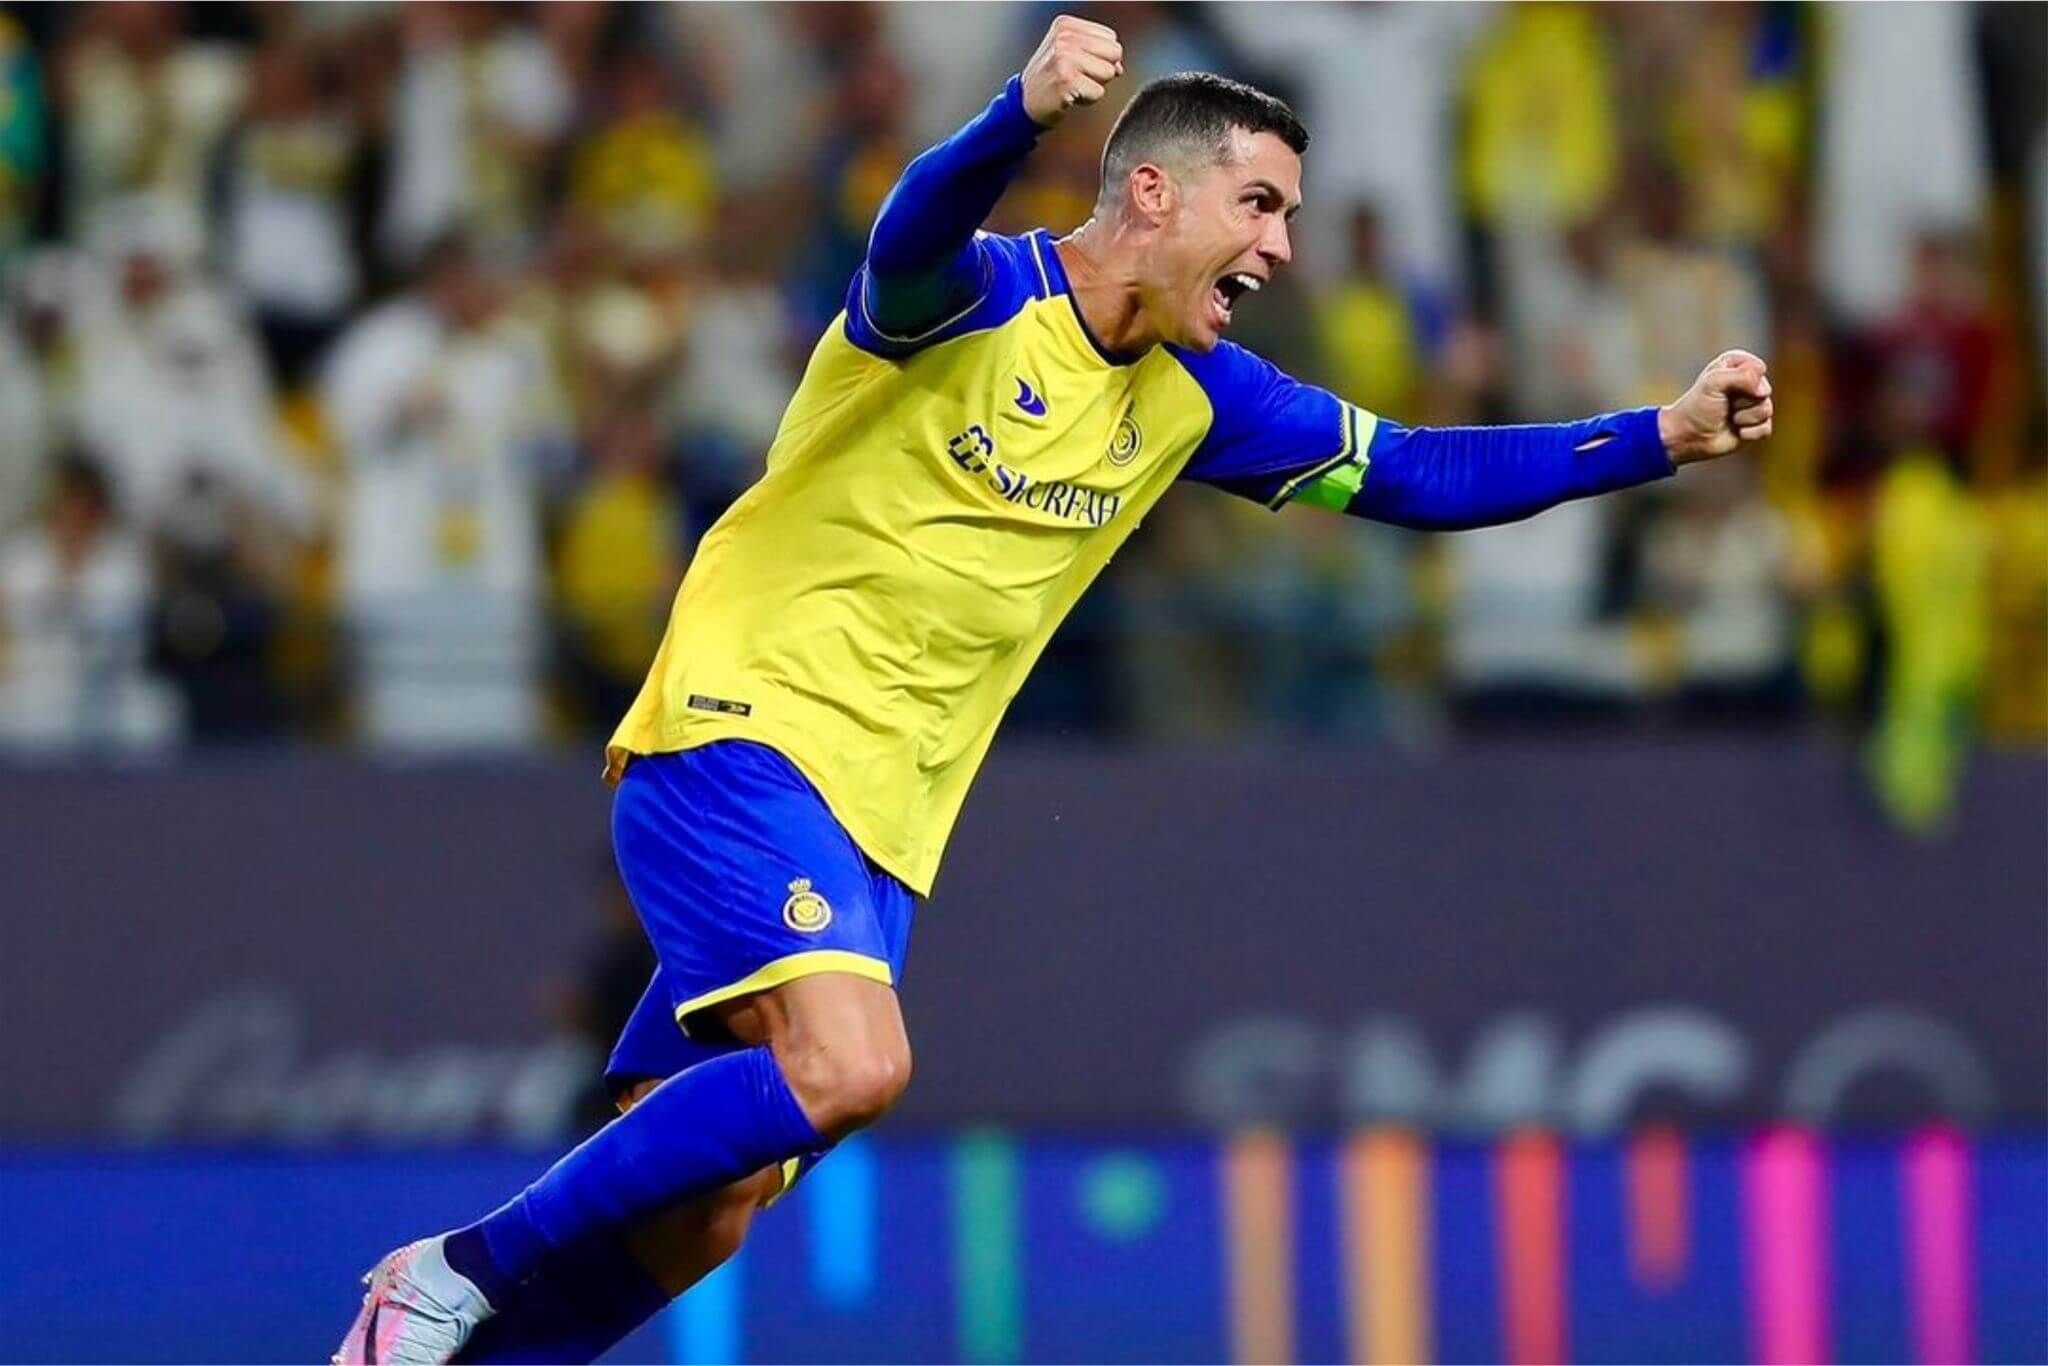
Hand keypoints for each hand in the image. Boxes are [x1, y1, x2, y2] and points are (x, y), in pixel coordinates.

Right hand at [1020, 15, 1123, 126]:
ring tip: (1074, 85)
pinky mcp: (1067, 80)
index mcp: (1066, 25)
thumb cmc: (1050, 77)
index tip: (1079, 64)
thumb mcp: (1068, 52)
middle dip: (1102, 70)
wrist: (1025, 102)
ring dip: (1095, 85)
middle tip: (1078, 76)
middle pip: (1114, 52)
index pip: (1110, 37)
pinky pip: (1099, 92)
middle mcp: (1064, 37)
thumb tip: (1119, 67)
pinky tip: (1070, 96)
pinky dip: (1088, 99)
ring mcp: (1064, 57)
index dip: (1101, 56)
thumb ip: (1097, 51)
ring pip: (1109, 72)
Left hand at [1658, 350, 1773, 464]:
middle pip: (1765, 390)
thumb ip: (1742, 376)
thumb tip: (1764, 390)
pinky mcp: (1756, 425)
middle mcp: (1748, 383)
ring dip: (1744, 417)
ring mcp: (1753, 405)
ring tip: (1729, 418)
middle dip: (1743, 401)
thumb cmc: (1697, 407)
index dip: (1745, 380)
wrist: (1688, 437)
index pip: (1757, 367)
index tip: (1724, 387)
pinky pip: (1765, 428)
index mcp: (1736, 366)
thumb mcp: (1714, 382)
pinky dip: (1749, 433)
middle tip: (1724, 405)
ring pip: (1766, 410)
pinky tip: (1735, 431)